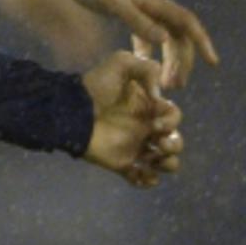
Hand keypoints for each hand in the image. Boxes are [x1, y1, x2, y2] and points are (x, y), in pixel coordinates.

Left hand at [60, 0, 217, 87]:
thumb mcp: (113, 3)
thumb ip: (138, 22)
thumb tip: (165, 40)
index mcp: (153, 1)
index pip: (186, 23)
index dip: (202, 42)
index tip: (213, 63)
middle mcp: (152, 3)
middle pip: (177, 34)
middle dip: (181, 60)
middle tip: (176, 86)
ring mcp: (139, 6)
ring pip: (162, 35)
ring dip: (166, 58)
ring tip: (164, 83)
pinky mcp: (125, 8)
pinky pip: (144, 33)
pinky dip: (147, 51)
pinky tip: (143, 65)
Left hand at [81, 51, 184, 187]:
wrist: (70, 110)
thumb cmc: (95, 86)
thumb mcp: (121, 63)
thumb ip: (147, 69)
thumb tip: (159, 96)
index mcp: (148, 108)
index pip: (173, 116)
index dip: (172, 120)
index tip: (158, 122)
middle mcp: (144, 128)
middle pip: (174, 141)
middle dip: (175, 145)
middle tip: (160, 142)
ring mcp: (133, 147)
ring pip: (164, 162)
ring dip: (168, 164)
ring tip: (156, 160)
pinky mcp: (121, 163)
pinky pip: (140, 178)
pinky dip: (147, 181)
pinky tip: (145, 176)